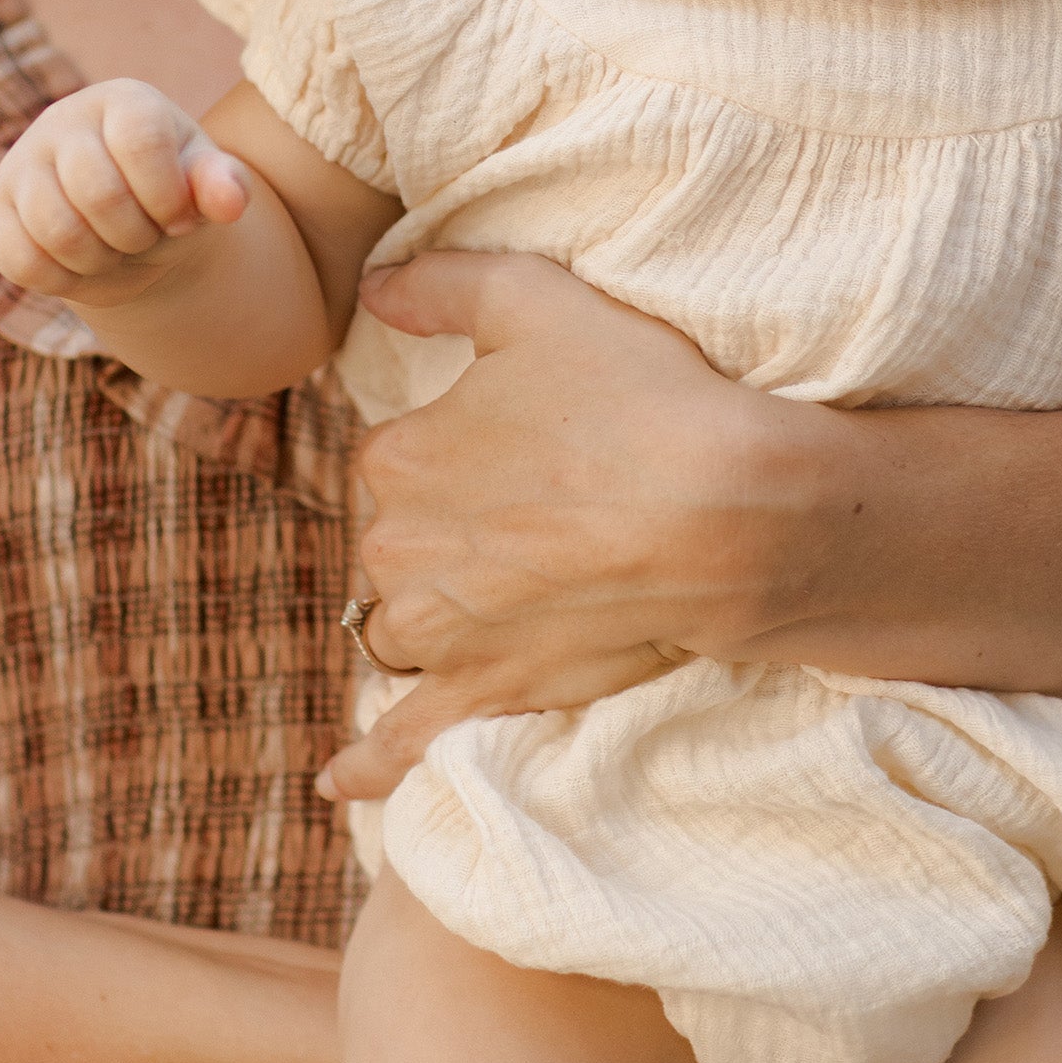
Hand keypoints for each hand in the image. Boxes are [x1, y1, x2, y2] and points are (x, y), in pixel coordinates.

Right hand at [0, 81, 251, 304]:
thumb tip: (230, 201)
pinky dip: (63, 279)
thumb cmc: (175, 196)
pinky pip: (20, 260)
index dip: (168, 196)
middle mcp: (62, 120)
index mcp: (123, 100)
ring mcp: (21, 164)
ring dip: (100, 259)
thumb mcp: (206, 188)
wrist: (132, 229)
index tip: (182, 217)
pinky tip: (83, 265)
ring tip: (117, 249)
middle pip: (97, 192)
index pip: (141, 141)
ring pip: (55, 229)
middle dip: (136, 234)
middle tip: (147, 236)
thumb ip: (223, 185)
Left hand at [320, 250, 811, 801]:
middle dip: (452, 529)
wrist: (723, 511)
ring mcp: (437, 634)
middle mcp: (397, 550)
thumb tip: (372, 285)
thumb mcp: (537, 301)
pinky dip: (365, 763)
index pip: (399, 455)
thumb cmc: (639, 396)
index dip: (465, 446)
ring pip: (399, 625)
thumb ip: (440, 284)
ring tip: (490, 604)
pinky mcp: (485, 696)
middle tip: (542, 510)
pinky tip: (339, 778)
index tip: (532, 443)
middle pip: (401, 541)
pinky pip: (403, 743)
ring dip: (426, 618)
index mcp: (399, 456)